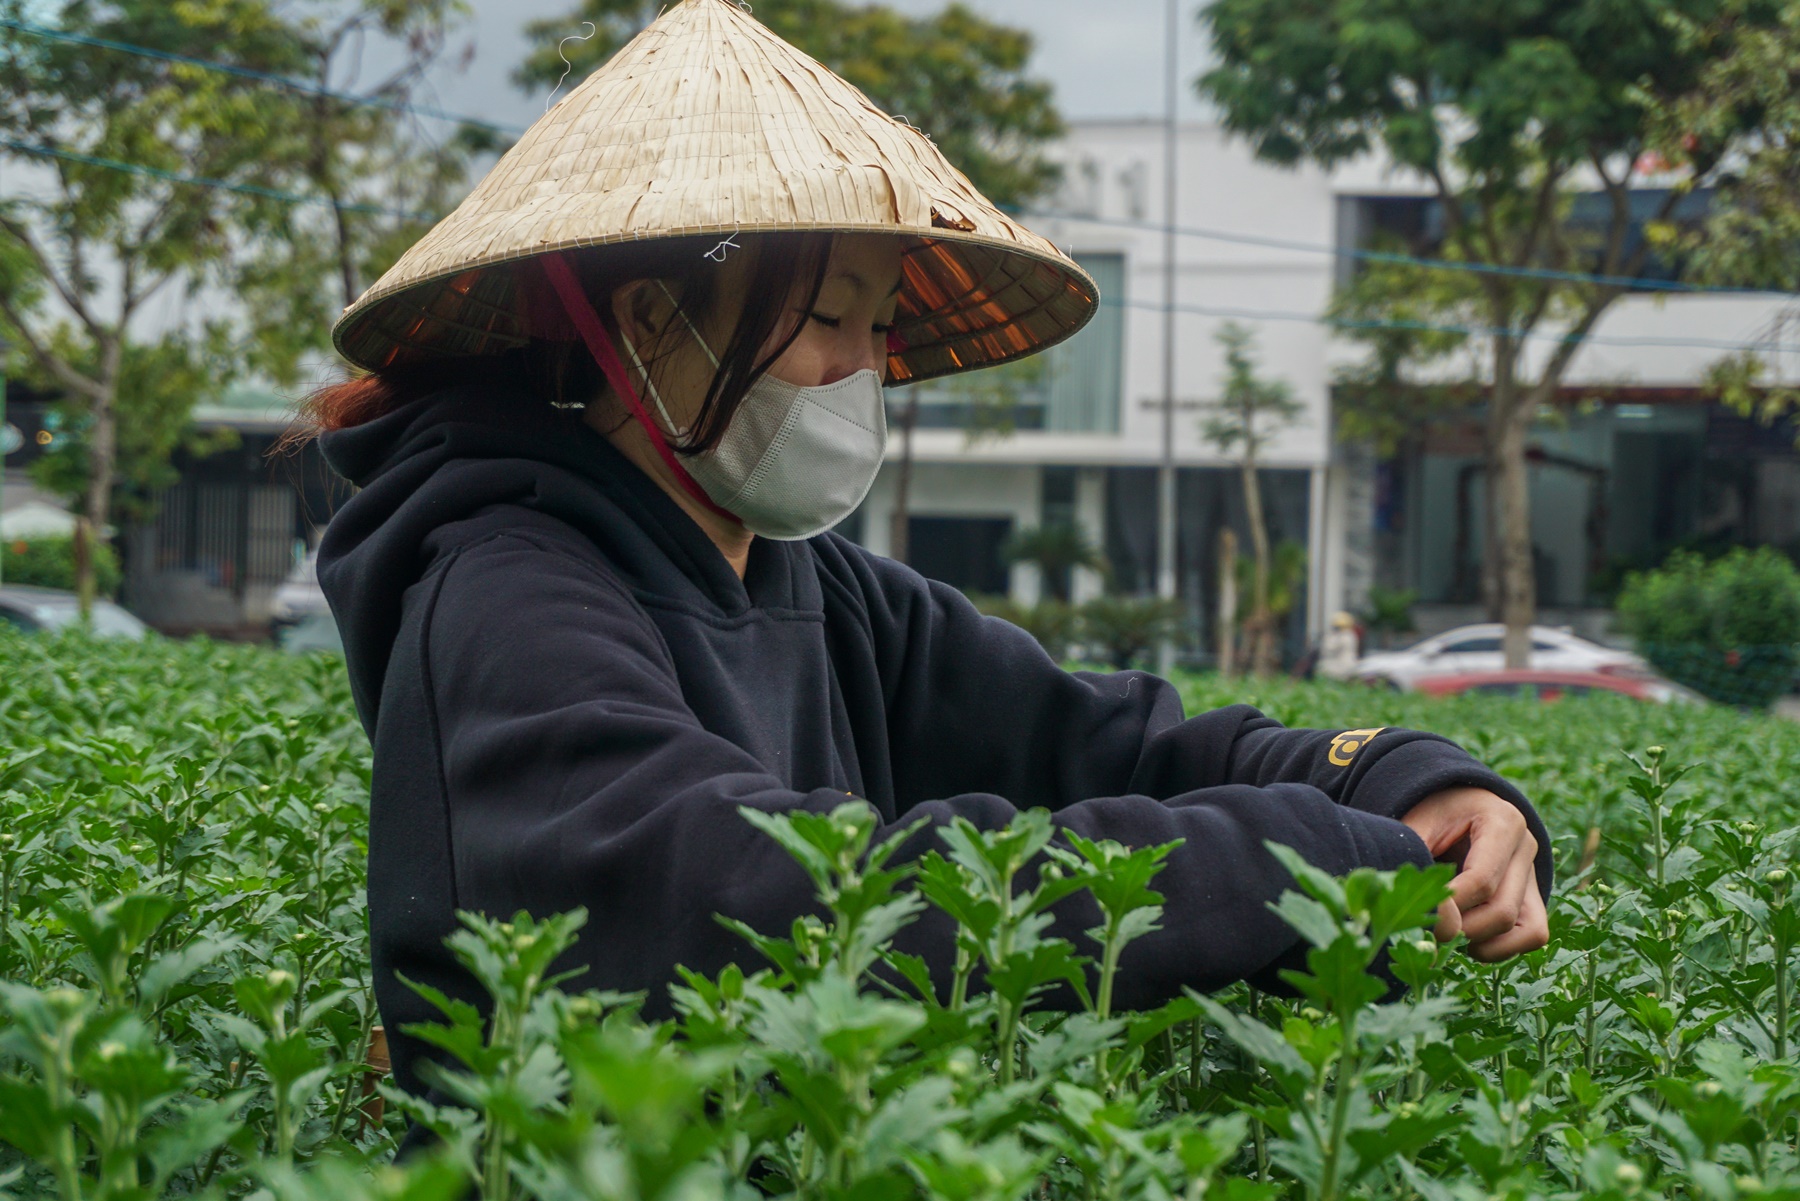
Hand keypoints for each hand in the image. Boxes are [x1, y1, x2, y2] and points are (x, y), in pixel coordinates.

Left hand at [1400, 786, 1547, 962]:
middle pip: (1502, 910)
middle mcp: (1527, 847)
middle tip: (1427, 929)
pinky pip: (1533, 935)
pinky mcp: (1535, 897)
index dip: (1449, 907)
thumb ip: (1414, 857)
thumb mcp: (1419, 823)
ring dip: (1479, 942)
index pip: (1481, 880)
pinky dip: (1501, 949)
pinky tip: (1467, 942)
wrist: (1454, 807)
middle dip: (1461, 929)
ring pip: (1522, 928)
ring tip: (1444, 933)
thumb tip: (1425, 913)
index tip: (1420, 916)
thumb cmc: (1432, 816)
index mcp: (1502, 821)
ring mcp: (1534, 874)